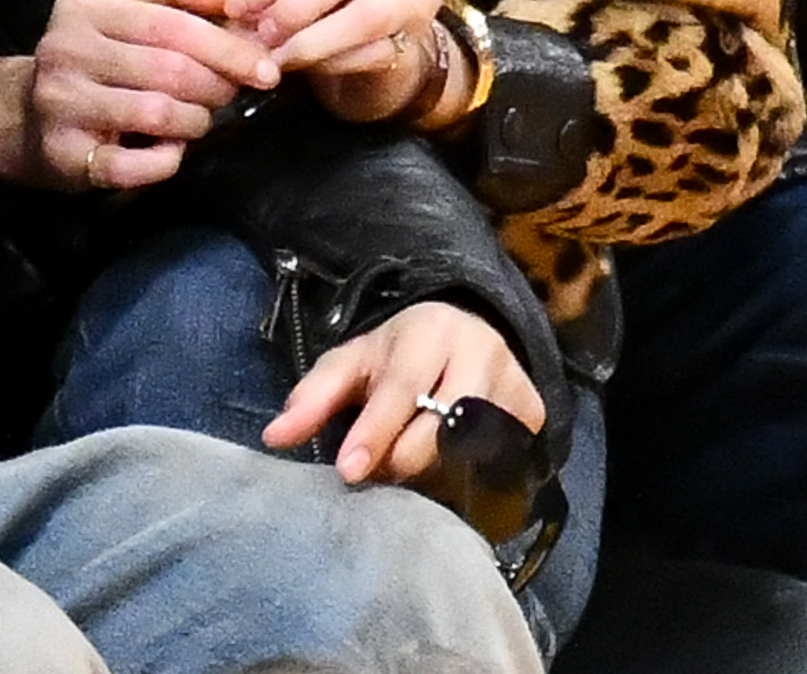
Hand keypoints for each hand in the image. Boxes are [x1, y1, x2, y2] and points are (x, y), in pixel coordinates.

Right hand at [12, 0, 275, 190]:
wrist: (27, 115)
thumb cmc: (96, 53)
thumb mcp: (127, 2)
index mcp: (86, 6)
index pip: (173, 24)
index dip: (228, 47)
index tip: (266, 67)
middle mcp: (66, 49)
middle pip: (170, 70)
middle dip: (217, 86)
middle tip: (231, 94)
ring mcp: (61, 102)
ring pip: (158, 114)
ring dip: (196, 122)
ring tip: (199, 119)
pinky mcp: (64, 154)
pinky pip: (136, 165)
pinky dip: (166, 161)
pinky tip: (170, 150)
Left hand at [223, 0, 444, 124]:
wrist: (383, 50)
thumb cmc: (335, 7)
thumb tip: (236, 12)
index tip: (235, 5)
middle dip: (296, 3)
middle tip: (260, 31)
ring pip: (366, 15)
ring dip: (314, 38)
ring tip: (278, 56)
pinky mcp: (418, 44)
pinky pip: (375, 54)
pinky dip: (334, 63)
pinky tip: (306, 71)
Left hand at [262, 302, 545, 486]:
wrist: (464, 331)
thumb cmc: (397, 354)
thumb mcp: (351, 364)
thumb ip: (312, 398)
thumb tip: (273, 436)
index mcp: (428, 330)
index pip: (401, 387)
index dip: (375, 432)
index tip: (350, 470)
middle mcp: (479, 351)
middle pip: (444, 422)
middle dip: (405, 457)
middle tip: (378, 475)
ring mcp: (513, 381)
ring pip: (475, 446)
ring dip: (437, 470)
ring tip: (409, 475)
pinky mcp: (533, 412)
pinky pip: (503, 459)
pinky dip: (471, 475)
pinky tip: (449, 475)